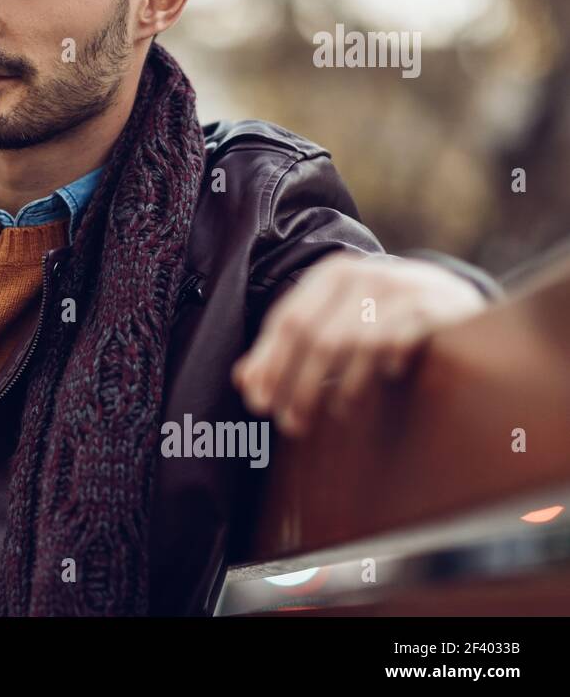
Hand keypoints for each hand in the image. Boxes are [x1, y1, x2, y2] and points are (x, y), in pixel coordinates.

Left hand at [232, 252, 486, 437]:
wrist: (451, 294)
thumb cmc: (379, 314)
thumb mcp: (332, 321)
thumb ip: (287, 348)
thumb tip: (244, 382)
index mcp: (330, 275)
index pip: (287, 321)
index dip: (269, 363)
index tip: (258, 402)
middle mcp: (362, 275)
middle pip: (316, 336)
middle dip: (297, 383)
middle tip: (288, 422)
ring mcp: (399, 287)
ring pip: (352, 343)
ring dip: (336, 387)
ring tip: (326, 415)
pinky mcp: (431, 306)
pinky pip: (395, 343)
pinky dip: (380, 369)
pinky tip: (379, 384)